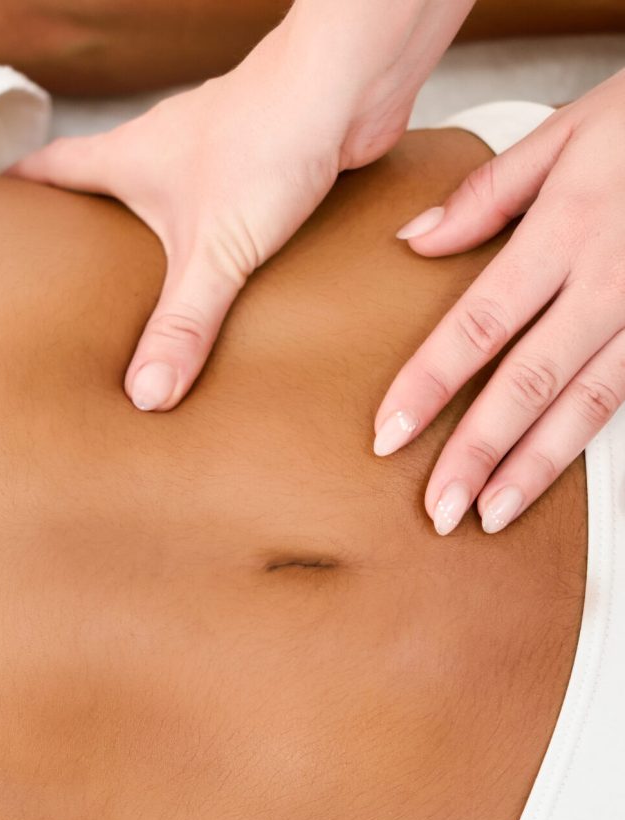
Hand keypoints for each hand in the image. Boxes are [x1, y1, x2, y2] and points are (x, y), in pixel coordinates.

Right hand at [11, 0, 473, 412]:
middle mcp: (160, 153)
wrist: (350, 84)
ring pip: (161, 203)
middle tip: (61, 285)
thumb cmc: (270, 137)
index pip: (49, 168)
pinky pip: (217, 215)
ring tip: (138, 299)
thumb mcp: (214, 249)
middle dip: (80, 233)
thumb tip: (147, 394)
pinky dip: (207, 246)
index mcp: (127, 159)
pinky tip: (220, 284)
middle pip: (100, 188)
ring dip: (148, 243)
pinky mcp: (257, 171)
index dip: (16, 191)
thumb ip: (183, 323)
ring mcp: (210, 159)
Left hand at [376, 68, 624, 534]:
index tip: (388, 434)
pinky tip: (550, 477)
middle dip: (478, 452)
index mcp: (566, 231)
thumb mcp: (567, 133)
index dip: (430, 385)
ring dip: (535, 468)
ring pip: (586, 405)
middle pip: (529, 382)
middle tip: (438, 508)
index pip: (479, 324)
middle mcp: (608, 282)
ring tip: (490, 515)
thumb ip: (487, 194)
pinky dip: (586, 444)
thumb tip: (413, 240)